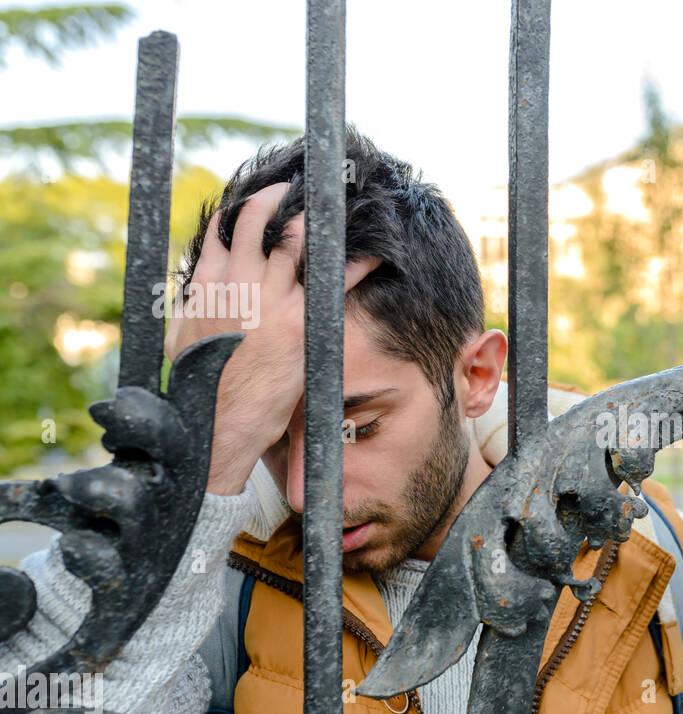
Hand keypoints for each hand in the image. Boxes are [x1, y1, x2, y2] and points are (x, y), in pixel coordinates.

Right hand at [165, 182, 379, 493]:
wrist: (215, 425)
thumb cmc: (200, 389)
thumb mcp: (184, 337)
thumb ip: (195, 304)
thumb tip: (200, 287)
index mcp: (206, 285)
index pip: (225, 226)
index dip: (249, 206)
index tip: (269, 198)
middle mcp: (236, 283)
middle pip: (260, 220)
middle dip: (283, 199)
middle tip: (303, 191)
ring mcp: (268, 300)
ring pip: (296, 240)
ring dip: (319, 222)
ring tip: (337, 210)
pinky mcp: (297, 322)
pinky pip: (333, 279)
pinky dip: (355, 262)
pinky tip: (372, 253)